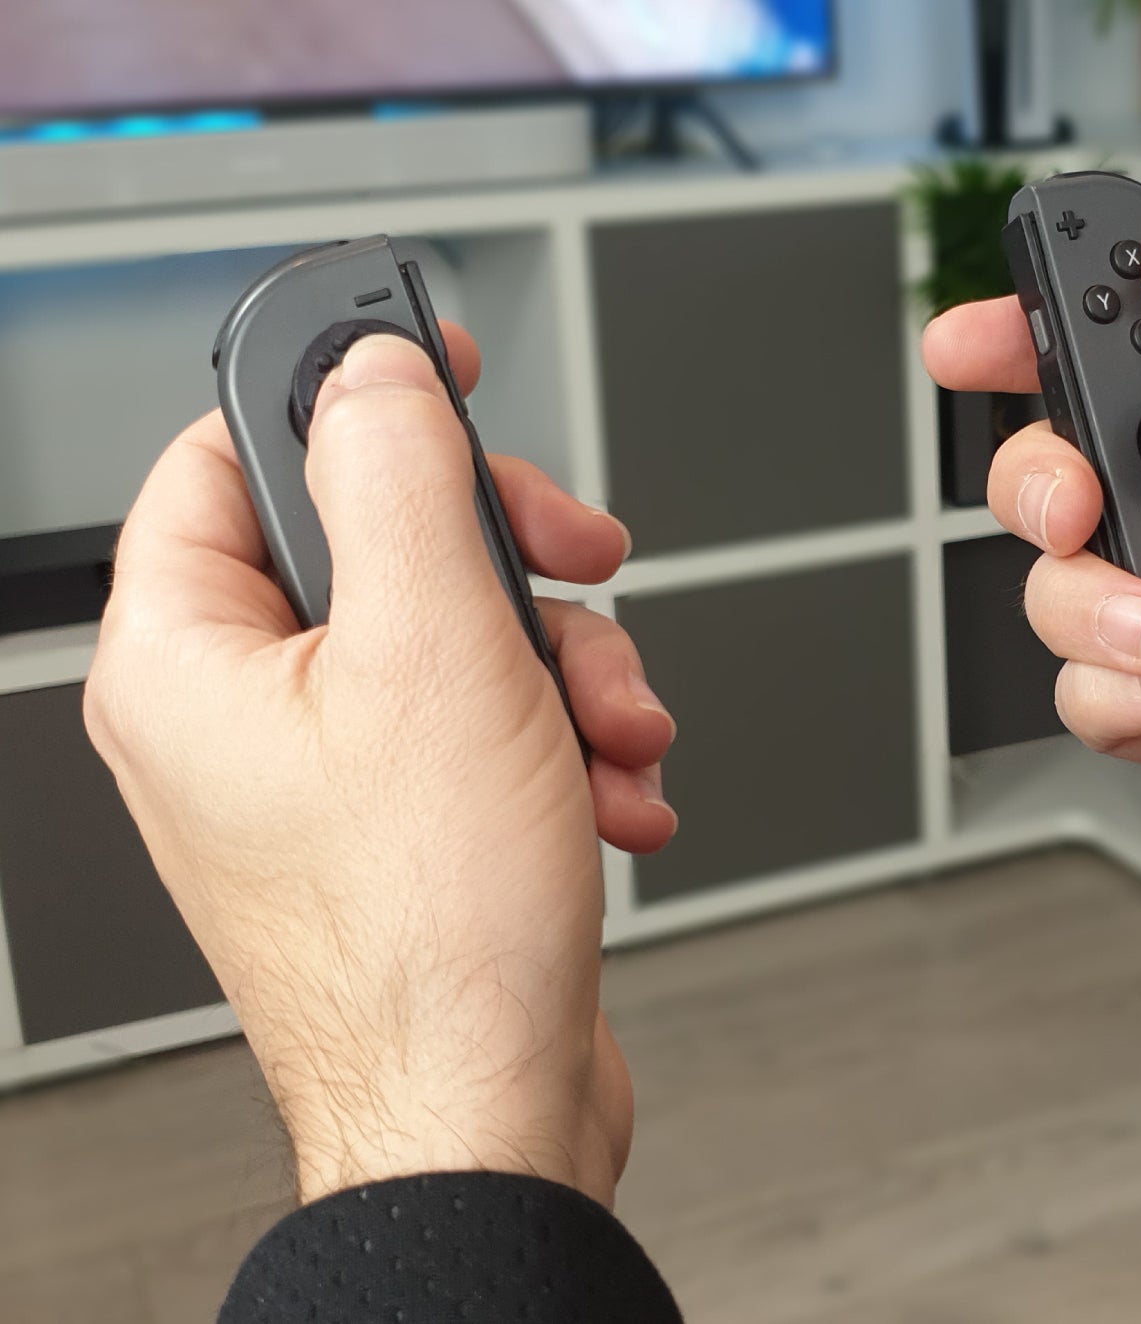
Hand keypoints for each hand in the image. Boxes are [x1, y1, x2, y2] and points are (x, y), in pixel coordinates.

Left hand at [85, 327, 675, 1205]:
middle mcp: (243, 711)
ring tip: (607, 735)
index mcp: (188, 658)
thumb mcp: (433, 653)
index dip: (341, 399)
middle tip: (575, 572)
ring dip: (565, 667)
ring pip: (458, 631)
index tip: (430, 370)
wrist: (487, 1114)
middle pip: (380, 541)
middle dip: (509, 565)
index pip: (233, 455)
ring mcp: (327, 770)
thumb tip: (376, 376)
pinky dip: (563, 738)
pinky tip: (607, 791)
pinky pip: (488, 718)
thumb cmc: (431, 937)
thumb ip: (400, 480)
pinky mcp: (406, 816)